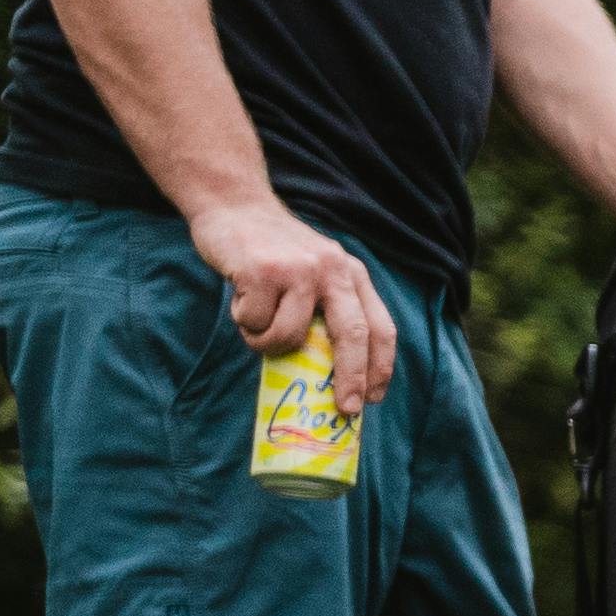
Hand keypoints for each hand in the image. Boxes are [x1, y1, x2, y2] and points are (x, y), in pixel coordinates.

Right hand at [187, 199, 393, 413]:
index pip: (380, 326)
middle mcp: (333, 269)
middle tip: (346, 408)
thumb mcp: (315, 273)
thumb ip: (327, 309)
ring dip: (267, 345)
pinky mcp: (262, 270)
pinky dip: (245, 322)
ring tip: (257, 323)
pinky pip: (255, 323)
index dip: (380, 367)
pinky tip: (242, 297)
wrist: (235, 207)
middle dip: (352, 378)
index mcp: (352, 274)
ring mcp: (298, 269)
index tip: (375, 399)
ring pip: (289, 336)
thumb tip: (329, 376)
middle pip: (352, 334)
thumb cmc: (275, 254)